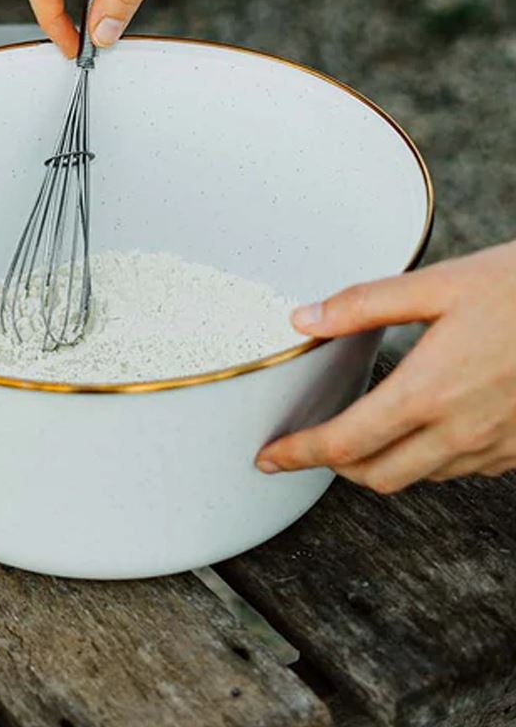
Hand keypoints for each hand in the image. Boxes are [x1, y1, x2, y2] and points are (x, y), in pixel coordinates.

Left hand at [256, 242, 515, 492]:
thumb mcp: (438, 284)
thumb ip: (363, 304)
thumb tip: (303, 318)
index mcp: (427, 391)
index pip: (344, 442)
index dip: (298, 455)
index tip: (269, 457)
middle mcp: (460, 430)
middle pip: (376, 475)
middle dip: (333, 467)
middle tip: (305, 447)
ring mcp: (494, 447)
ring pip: (419, 477)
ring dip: (381, 464)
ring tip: (357, 434)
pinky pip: (460, 469)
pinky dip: (427, 457)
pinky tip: (420, 426)